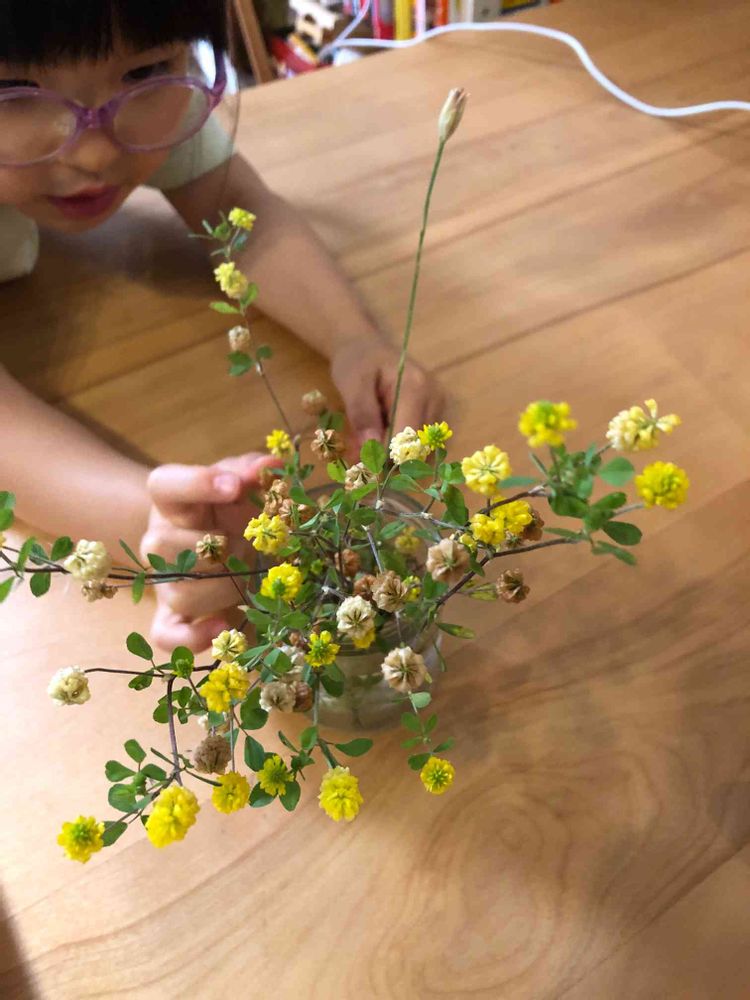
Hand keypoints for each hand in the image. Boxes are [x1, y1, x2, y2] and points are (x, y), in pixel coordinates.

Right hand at [140, 452, 276, 652]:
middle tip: (249, 544)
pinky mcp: (171, 619)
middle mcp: (159, 541)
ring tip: (251, 577)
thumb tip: (272, 467)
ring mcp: (164, 583)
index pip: (164, 484)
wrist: (216, 546)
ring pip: (177, 592)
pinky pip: (167, 636)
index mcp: (173, 502)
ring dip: (223, 588)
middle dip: (213, 547)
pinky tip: (228, 627)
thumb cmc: (230, 510)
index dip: (196, 484)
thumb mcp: (240, 482)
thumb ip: (253, 471)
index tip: (235, 486)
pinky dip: (195, 637)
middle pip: (162, 545)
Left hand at [330, 340, 443, 450]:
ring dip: (392, 455)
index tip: (360, 462)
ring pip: (419, 450)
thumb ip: (362, 414)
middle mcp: (435, 399)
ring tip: (367, 441)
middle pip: (417, 447)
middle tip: (359, 454)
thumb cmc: (357, 361)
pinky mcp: (435, 415)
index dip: (384, 456)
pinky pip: (419, 444)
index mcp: (416, 389)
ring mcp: (438, 407)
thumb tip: (371, 449)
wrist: (367, 346)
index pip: (406, 438)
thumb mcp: (351, 383)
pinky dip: (398, 448)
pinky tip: (380, 436)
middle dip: (387, 458)